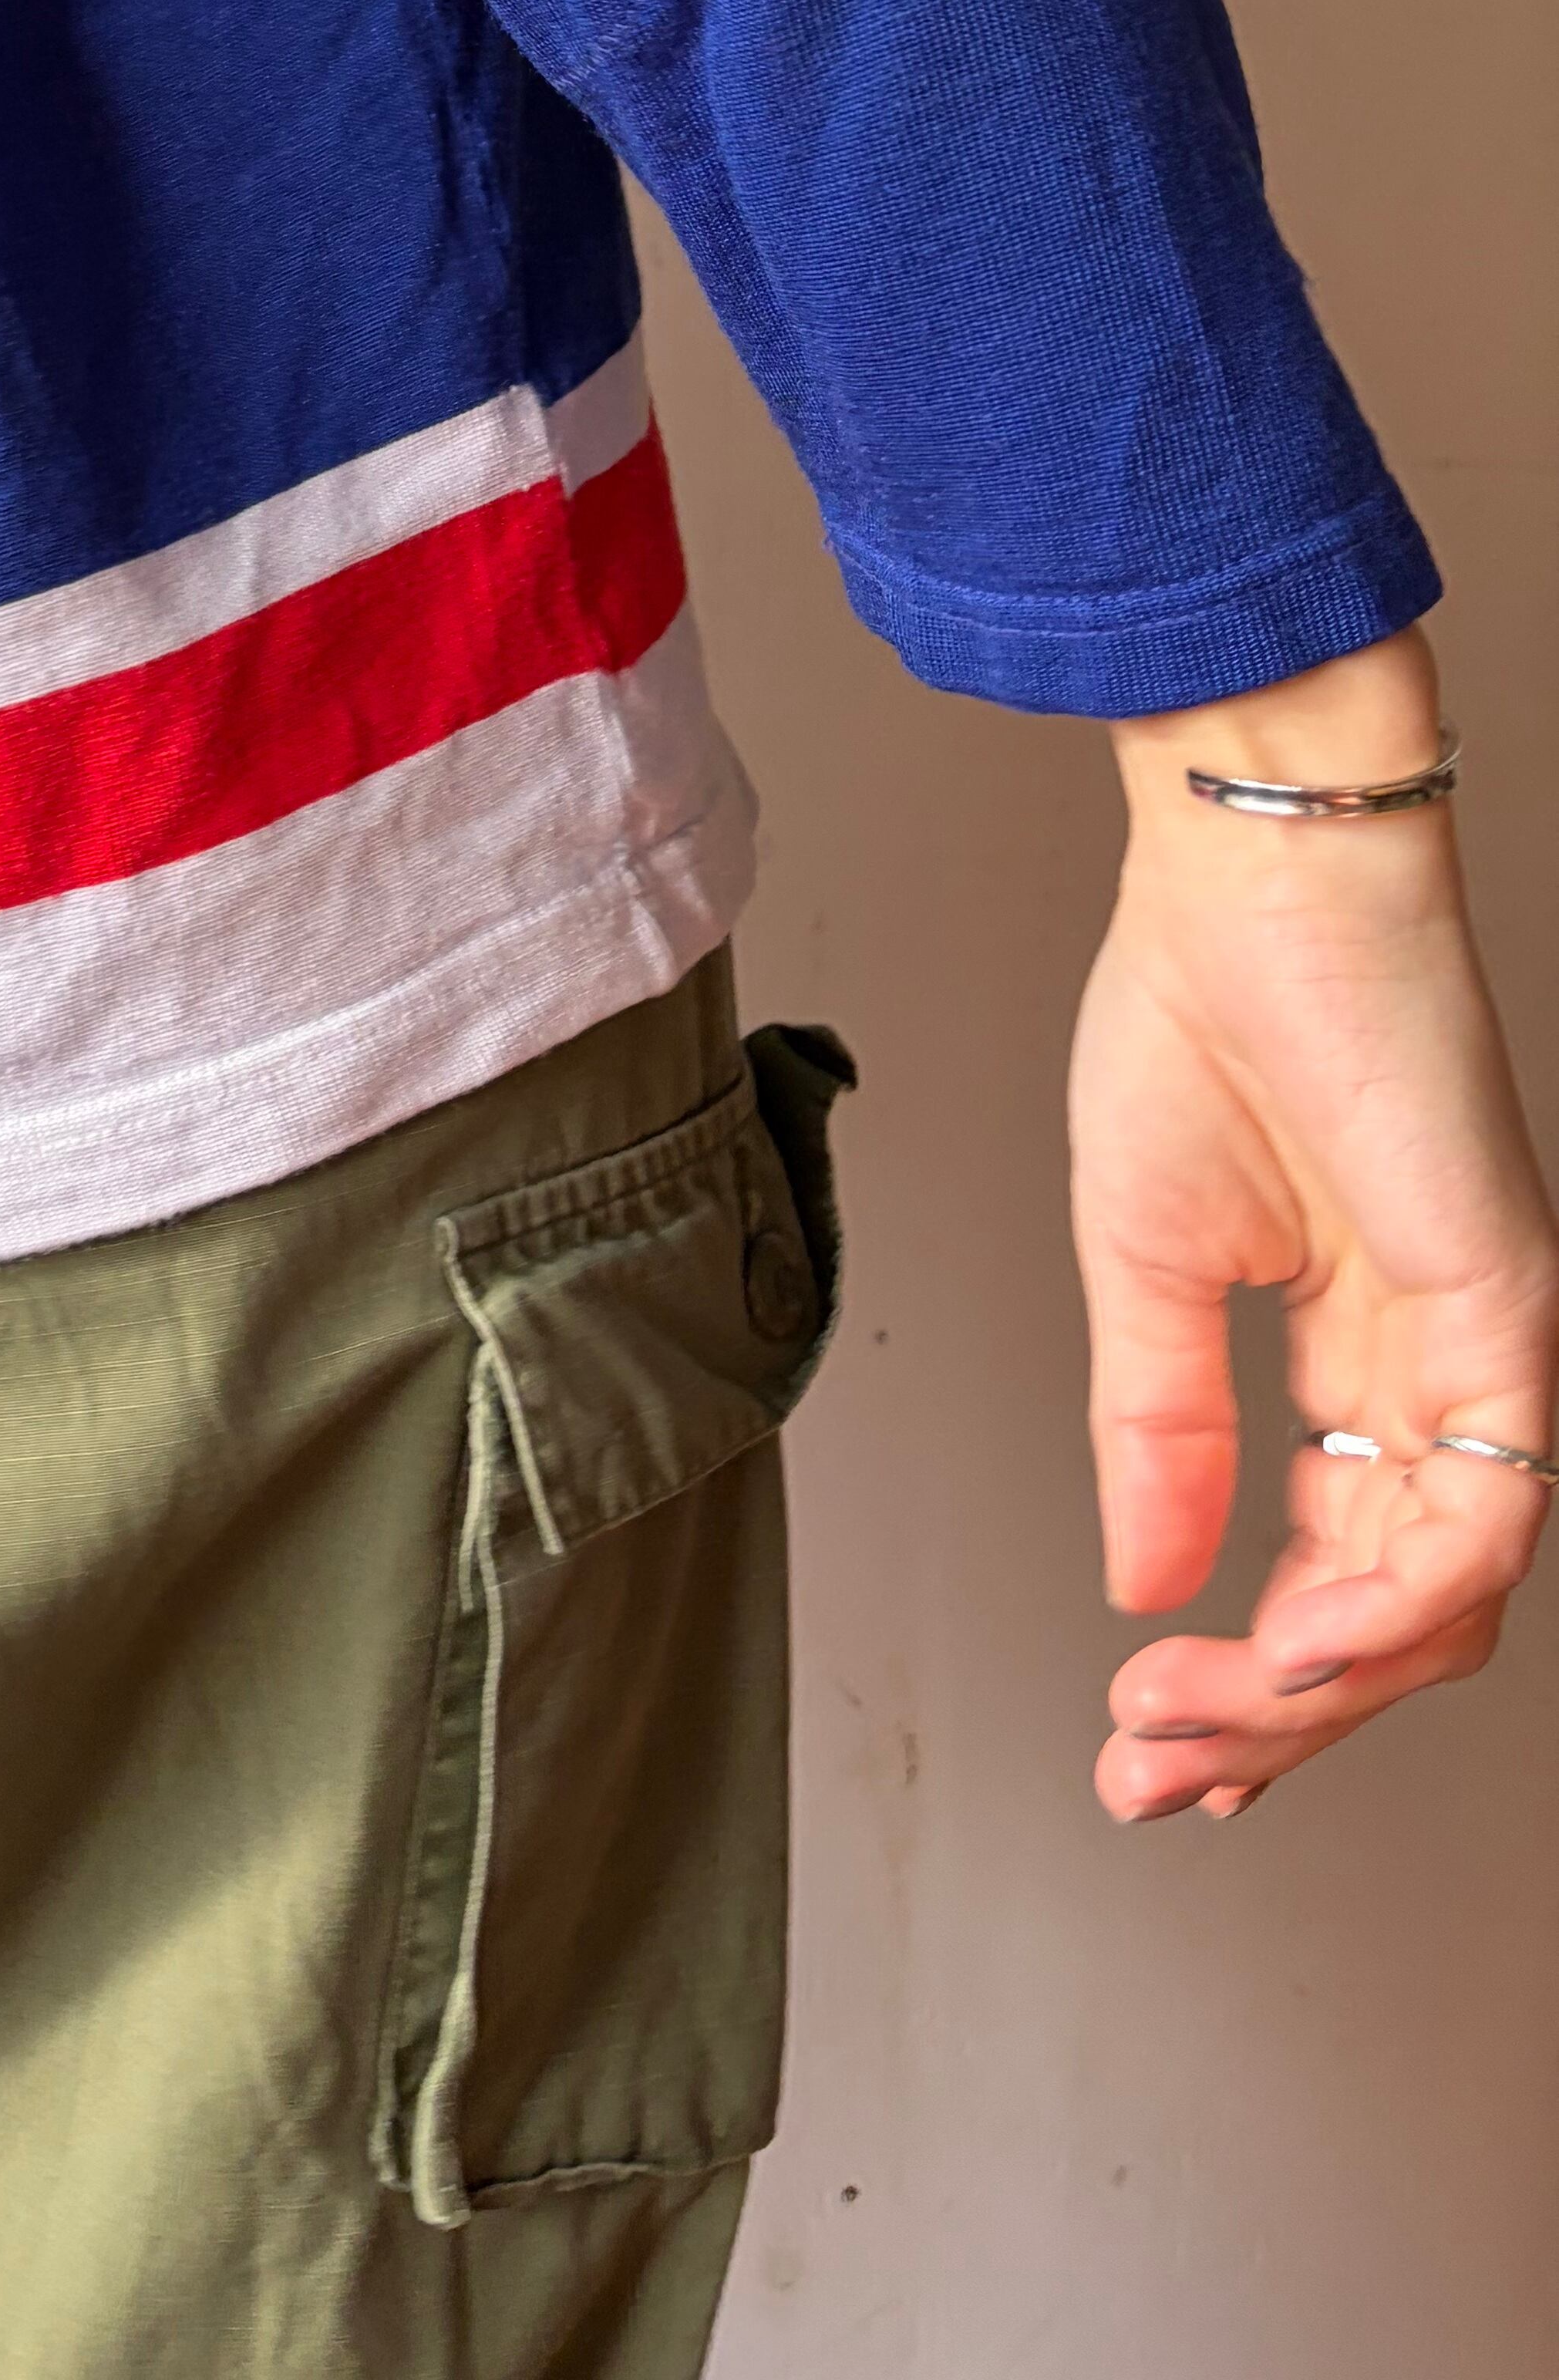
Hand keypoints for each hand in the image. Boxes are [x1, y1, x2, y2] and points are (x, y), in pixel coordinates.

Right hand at [1071, 626, 1558, 1821]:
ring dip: (1313, 1689)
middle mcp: (1433, 1374)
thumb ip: (1156, 1430)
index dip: (1250, 1680)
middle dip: (1267, 1720)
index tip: (1148, 1751)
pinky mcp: (1512, 1320)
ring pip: (1445, 1602)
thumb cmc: (1197, 1016)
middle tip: (1154, 1769)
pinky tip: (1290, 1649)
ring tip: (1192, 1722)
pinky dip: (1391, 1607)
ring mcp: (1484, 1356)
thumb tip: (1143, 1579)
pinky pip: (1485, 1515)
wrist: (1247, 885)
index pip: (1331, 1568)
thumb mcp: (1141, 1260)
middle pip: (1392, 1617)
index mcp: (1352, 1351)